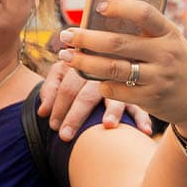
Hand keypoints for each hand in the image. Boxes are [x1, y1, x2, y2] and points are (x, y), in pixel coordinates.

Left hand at [37, 54, 152, 139]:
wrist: (108, 51)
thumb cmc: (77, 71)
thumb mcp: (61, 73)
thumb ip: (50, 89)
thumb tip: (43, 112)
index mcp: (80, 67)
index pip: (67, 88)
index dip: (58, 106)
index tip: (52, 125)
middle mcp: (101, 74)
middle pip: (87, 95)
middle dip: (75, 116)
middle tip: (65, 136)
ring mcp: (120, 84)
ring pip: (115, 97)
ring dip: (112, 111)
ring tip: (107, 125)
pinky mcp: (136, 94)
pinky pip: (140, 106)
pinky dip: (143, 118)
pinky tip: (144, 130)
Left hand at [57, 0, 186, 136]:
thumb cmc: (176, 63)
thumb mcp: (170, 42)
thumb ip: (145, 32)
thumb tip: (100, 17)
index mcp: (170, 33)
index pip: (144, 13)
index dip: (119, 8)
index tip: (98, 7)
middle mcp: (165, 54)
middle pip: (118, 43)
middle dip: (86, 39)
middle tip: (65, 35)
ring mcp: (158, 78)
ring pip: (113, 68)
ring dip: (84, 62)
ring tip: (66, 56)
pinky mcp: (151, 99)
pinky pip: (116, 90)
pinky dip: (100, 84)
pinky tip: (91, 78)